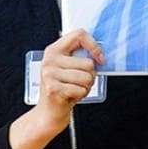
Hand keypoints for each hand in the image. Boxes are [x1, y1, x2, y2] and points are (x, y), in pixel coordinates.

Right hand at [9, 29, 103, 148]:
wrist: (47, 114)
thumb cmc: (62, 90)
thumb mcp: (66, 68)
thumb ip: (78, 57)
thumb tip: (99, 54)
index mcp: (54, 50)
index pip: (79, 34)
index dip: (94, 46)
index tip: (100, 59)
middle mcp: (50, 60)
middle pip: (88, 63)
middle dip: (91, 77)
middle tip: (79, 83)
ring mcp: (49, 74)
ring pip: (87, 77)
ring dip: (86, 87)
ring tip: (74, 90)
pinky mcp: (53, 88)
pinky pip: (81, 89)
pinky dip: (81, 95)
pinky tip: (70, 97)